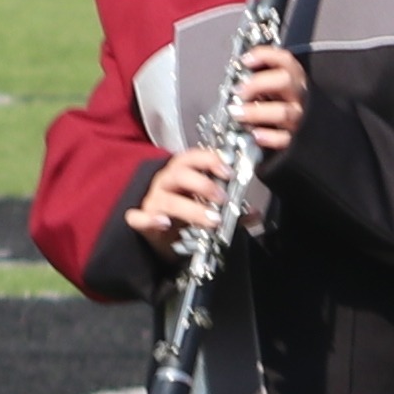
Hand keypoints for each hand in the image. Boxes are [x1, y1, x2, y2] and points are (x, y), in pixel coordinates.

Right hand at [126, 145, 254, 248]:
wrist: (161, 236)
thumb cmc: (184, 214)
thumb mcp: (207, 206)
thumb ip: (230, 207)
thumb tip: (254, 212)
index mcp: (181, 173)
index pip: (192, 158)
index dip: (209, 160)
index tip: (228, 171)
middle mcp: (165, 183)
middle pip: (179, 175)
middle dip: (203, 184)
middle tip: (223, 199)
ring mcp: (153, 201)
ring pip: (167, 199)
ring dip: (191, 208)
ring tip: (211, 220)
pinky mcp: (143, 221)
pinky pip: (138, 218)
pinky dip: (149, 219)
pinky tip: (163, 222)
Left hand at [227, 41, 308, 153]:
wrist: (300, 131)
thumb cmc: (276, 103)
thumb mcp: (271, 85)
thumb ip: (258, 76)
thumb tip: (236, 74)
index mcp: (293, 78)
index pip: (284, 60)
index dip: (264, 55)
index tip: (245, 60)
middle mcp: (296, 95)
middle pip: (285, 81)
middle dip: (259, 83)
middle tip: (239, 90)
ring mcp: (296, 117)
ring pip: (282, 112)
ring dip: (256, 112)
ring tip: (237, 113)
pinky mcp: (292, 138)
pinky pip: (283, 139)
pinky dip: (268, 137)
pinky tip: (255, 134)